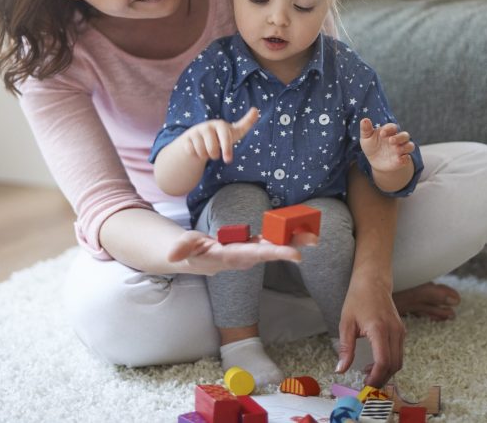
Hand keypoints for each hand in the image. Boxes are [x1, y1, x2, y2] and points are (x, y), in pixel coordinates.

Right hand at [167, 229, 316, 275]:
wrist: (196, 258)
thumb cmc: (190, 252)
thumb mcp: (183, 247)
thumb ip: (181, 248)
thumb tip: (173, 254)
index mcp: (231, 256)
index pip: (255, 254)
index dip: (275, 253)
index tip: (296, 255)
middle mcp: (245, 256)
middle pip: (271, 251)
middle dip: (291, 246)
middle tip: (313, 240)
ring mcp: (251, 251)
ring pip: (275, 245)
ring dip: (294, 240)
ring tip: (314, 234)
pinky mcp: (253, 244)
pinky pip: (272, 238)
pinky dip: (286, 234)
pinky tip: (301, 227)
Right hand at [183, 107, 258, 163]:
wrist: (199, 139)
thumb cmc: (221, 136)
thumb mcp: (234, 131)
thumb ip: (246, 122)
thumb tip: (256, 110)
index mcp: (219, 124)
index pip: (225, 137)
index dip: (227, 149)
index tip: (228, 161)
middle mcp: (207, 126)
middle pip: (212, 150)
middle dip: (214, 155)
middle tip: (215, 153)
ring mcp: (195, 132)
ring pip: (201, 152)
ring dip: (205, 155)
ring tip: (206, 150)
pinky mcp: (186, 138)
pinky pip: (192, 152)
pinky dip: (195, 155)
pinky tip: (197, 149)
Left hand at [335, 277, 405, 386]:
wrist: (372, 281)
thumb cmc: (358, 298)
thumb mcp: (346, 322)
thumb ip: (345, 348)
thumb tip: (340, 369)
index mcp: (379, 329)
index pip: (383, 361)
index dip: (375, 377)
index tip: (365, 385)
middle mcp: (394, 331)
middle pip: (394, 365)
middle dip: (381, 378)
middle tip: (366, 384)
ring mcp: (400, 331)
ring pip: (399, 361)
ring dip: (386, 372)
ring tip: (368, 374)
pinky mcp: (401, 330)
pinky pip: (399, 352)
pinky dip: (390, 362)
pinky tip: (375, 362)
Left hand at [360, 118, 414, 172]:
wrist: (374, 161)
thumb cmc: (371, 145)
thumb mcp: (366, 137)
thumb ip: (366, 129)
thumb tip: (364, 120)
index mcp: (389, 132)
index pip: (393, 127)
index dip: (389, 129)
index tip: (381, 134)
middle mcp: (397, 139)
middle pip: (405, 135)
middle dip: (400, 137)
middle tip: (391, 141)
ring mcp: (400, 150)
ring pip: (410, 146)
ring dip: (405, 147)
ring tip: (396, 150)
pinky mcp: (402, 160)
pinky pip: (407, 159)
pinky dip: (405, 159)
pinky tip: (399, 159)